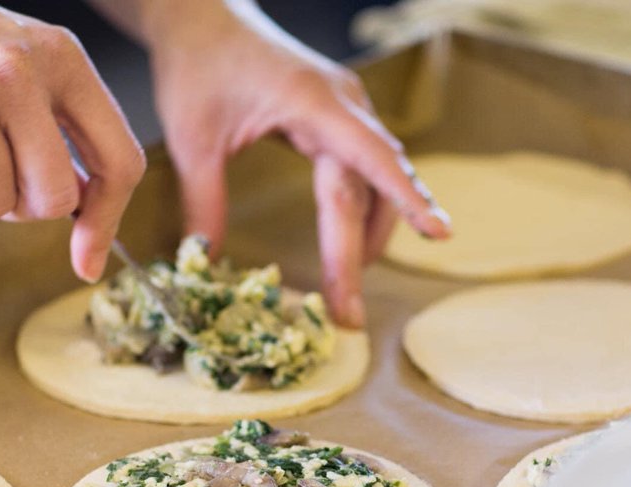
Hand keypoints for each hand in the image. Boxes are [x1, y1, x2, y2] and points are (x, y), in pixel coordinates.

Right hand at [0, 0, 145, 281]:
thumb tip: (92, 211)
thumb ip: (66, 126)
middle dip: (29, 208)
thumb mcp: (25, 64)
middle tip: (0, 177)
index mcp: (63, 58)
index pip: (119, 159)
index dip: (107, 220)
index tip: (89, 260)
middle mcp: (20, 73)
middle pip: (57, 198)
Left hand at [146, 5, 449, 326]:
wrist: (201, 16)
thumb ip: (204, 200)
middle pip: (366, 188)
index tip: (439, 233)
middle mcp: (343, 104)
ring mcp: (347, 108)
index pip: (370, 160)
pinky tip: (356, 241)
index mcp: (313, 102)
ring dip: (370, 233)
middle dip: (360, 254)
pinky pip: (368, 167)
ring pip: (376, 180)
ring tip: (347, 285)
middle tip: (349, 313)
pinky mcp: (340, 115)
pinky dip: (368, 206)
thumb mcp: (192, 136)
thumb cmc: (197, 66)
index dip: (407, 199)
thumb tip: (204, 262)